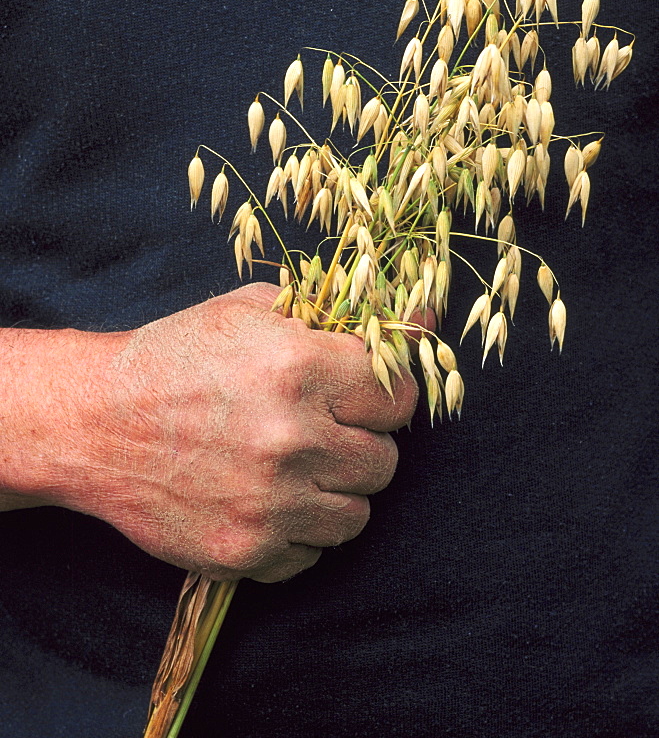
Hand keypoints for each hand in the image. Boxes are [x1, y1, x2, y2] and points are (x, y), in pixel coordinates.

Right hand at [66, 283, 417, 581]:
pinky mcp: (244, 552)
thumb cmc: (178, 355)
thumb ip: (339, 314)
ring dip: (334, 491)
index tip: (363, 396)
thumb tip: (423, 318)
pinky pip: (312, 555)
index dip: (385, 396)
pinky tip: (262, 499)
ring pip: (357, 514)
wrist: (95, 421)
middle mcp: (292, 439)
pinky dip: (296, 532)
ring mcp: (269, 503)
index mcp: (299, 368)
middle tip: (321, 430)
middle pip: (386, 461)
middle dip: (360, 444)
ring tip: (292, 466)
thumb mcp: (253, 311)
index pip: (401, 397)